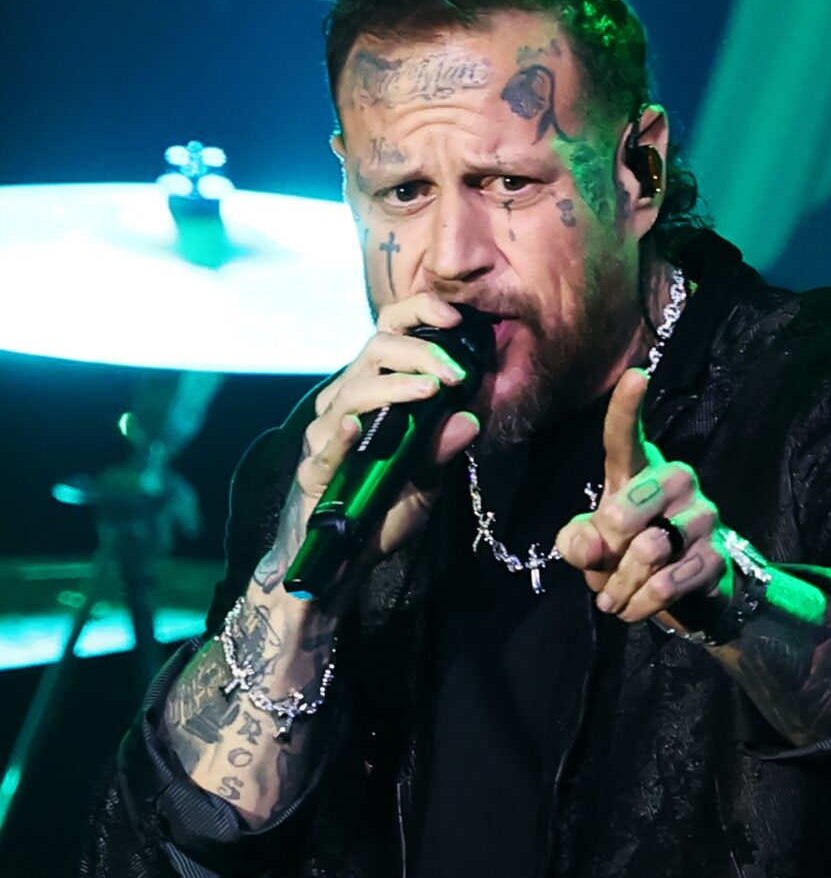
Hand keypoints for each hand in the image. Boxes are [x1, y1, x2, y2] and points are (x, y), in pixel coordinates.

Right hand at [254, 292, 480, 601]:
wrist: (342, 561)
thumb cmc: (381, 510)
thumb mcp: (426, 480)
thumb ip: (443, 448)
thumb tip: (471, 417)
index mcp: (375, 393)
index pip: (390, 335)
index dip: (419, 315)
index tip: (456, 318)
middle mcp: (346, 402)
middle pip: (375, 352)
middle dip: (420, 353)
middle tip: (456, 372)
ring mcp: (326, 435)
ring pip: (353, 391)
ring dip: (394, 387)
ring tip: (430, 389)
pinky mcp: (313, 472)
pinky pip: (324, 446)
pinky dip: (341, 433)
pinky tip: (358, 424)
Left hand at [554, 368, 731, 623]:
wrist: (680, 594)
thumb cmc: (627, 554)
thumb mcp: (591, 549)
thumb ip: (577, 542)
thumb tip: (590, 545)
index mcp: (639, 471)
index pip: (627, 438)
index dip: (627, 409)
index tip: (636, 376)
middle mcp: (677, 482)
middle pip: (636, 499)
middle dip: (609, 540)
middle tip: (599, 566)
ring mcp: (702, 517)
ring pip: (652, 547)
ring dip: (623, 583)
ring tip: (612, 602)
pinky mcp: (716, 555)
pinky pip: (670, 580)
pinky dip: (643, 602)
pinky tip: (632, 610)